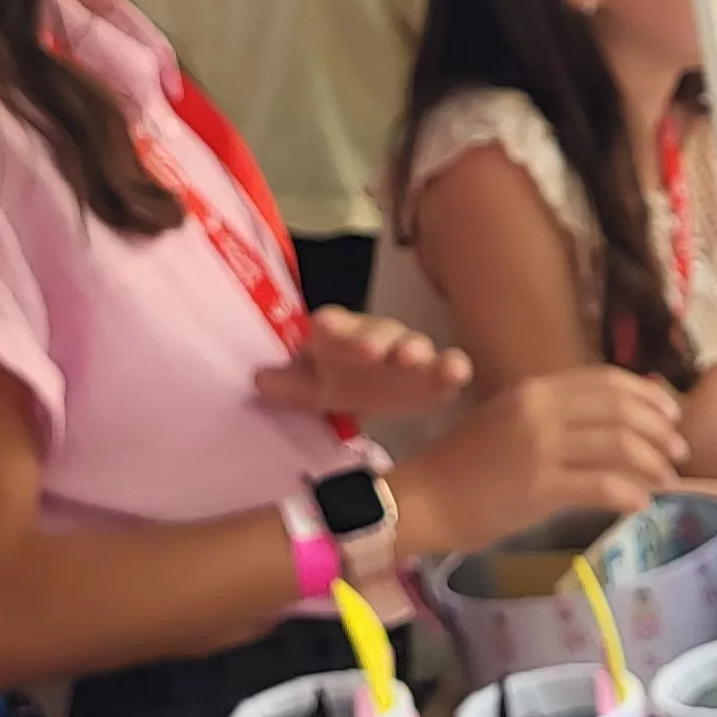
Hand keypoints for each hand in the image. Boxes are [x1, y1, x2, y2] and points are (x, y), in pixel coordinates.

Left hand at [257, 309, 472, 418]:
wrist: (377, 391)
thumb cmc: (339, 380)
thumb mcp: (311, 387)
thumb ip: (287, 383)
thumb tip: (258, 379)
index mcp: (340, 337)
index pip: (333, 325)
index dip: (329, 325)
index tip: (323, 326)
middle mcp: (375, 338)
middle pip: (375, 332)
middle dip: (372, 339)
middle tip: (371, 350)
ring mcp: (408, 352)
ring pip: (412, 345)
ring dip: (412, 348)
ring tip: (412, 357)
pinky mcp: (434, 374)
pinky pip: (446, 366)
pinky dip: (453, 366)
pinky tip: (458, 371)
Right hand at [395, 367, 688, 556]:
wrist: (424, 498)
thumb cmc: (465, 467)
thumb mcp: (509, 422)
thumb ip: (554, 417)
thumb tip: (611, 422)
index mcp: (534, 390)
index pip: (605, 380)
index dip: (646, 396)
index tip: (670, 415)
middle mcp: (541, 411)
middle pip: (621, 408)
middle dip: (660, 430)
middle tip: (678, 452)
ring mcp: (541, 447)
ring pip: (619, 445)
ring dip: (652, 463)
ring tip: (665, 481)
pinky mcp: (540, 487)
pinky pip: (603, 485)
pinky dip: (631, 493)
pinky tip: (640, 504)